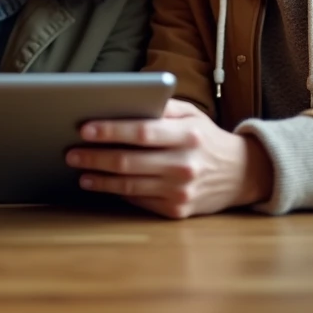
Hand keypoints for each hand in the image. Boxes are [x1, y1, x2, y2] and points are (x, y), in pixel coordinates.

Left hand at [67, 98, 273, 218]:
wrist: (241, 174)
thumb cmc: (205, 138)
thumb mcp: (191, 114)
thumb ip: (161, 106)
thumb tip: (123, 101)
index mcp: (188, 136)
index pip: (142, 132)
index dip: (111, 131)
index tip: (85, 128)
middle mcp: (185, 165)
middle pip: (130, 162)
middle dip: (95, 157)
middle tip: (71, 152)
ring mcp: (181, 192)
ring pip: (130, 186)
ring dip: (100, 179)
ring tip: (80, 170)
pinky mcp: (177, 211)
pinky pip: (139, 201)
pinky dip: (117, 192)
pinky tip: (102, 184)